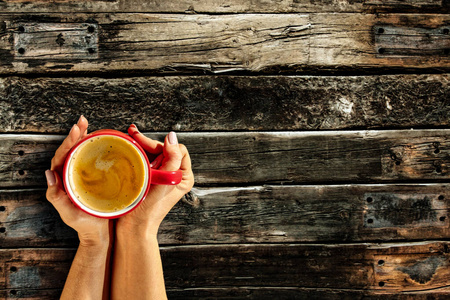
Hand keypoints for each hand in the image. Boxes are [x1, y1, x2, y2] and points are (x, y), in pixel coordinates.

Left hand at [45, 116, 110, 246]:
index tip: (76, 130)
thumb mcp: (69, 213)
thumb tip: (48, 174)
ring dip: (84, 137)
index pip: (62, 156)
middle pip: (70, 150)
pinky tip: (99, 140)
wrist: (99, 234)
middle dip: (76, 134)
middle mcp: (70, 176)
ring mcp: (82, 176)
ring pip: (80, 152)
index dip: (68, 142)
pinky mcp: (93, 178)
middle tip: (82, 121)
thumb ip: (57, 197)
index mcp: (62, 181)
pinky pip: (91, 160)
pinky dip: (94, 148)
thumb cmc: (85, 225)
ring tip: (87, 124)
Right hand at [117, 125, 193, 234]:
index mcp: (184, 176)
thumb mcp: (165, 181)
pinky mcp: (148, 178)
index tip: (147, 150)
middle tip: (132, 134)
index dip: (163, 147)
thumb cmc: (150, 209)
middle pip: (165, 149)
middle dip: (149, 143)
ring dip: (141, 146)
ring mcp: (161, 176)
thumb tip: (172, 136)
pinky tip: (128, 147)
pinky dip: (137, 153)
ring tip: (129, 138)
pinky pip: (145, 160)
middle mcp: (175, 174)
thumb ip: (172, 158)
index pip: (178, 150)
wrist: (133, 227)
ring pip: (153, 153)